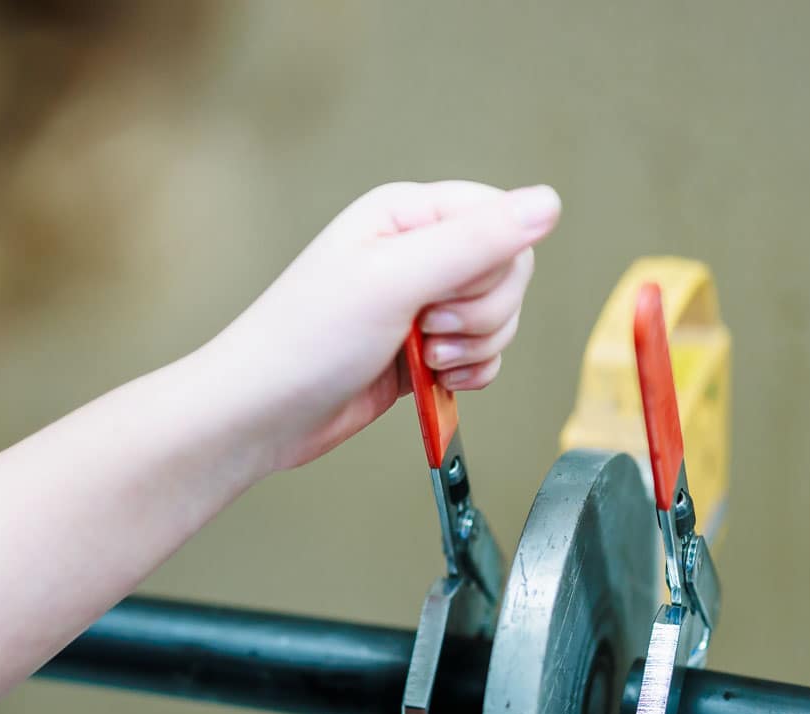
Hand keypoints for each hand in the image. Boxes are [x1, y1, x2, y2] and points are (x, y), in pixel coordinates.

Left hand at [204, 180, 559, 471]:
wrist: (263, 414)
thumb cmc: (305, 341)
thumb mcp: (395, 279)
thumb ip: (476, 241)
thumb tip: (547, 203)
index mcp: (407, 214)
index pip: (501, 219)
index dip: (495, 263)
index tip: (447, 292)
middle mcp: (418, 252)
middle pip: (508, 273)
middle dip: (483, 314)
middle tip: (428, 329)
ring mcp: (421, 304)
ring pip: (499, 319)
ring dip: (474, 349)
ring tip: (421, 357)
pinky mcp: (422, 350)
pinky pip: (482, 355)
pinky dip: (469, 373)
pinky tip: (432, 380)